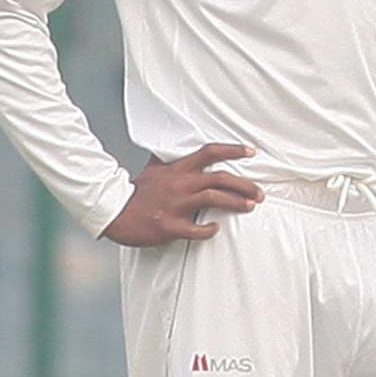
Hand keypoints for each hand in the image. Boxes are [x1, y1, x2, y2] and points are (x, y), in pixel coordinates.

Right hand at [102, 143, 259, 246]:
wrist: (115, 213)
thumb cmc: (138, 192)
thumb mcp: (154, 169)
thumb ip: (171, 159)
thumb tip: (179, 146)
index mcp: (177, 170)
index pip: (209, 153)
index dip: (233, 150)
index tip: (252, 152)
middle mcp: (179, 184)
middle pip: (220, 178)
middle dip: (245, 185)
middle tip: (260, 193)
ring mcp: (175, 205)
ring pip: (214, 199)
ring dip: (237, 203)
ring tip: (251, 206)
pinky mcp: (170, 226)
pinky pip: (197, 229)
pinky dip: (210, 230)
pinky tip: (217, 229)